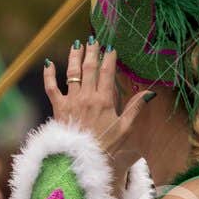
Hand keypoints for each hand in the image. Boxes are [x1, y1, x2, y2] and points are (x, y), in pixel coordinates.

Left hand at [45, 37, 153, 178]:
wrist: (81, 160)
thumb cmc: (105, 145)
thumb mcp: (125, 128)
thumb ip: (135, 108)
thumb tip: (149, 92)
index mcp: (104, 100)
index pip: (107, 73)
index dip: (109, 58)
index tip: (111, 47)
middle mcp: (87, 97)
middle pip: (90, 69)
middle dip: (92, 52)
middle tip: (94, 39)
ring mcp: (71, 101)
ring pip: (72, 74)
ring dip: (74, 57)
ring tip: (77, 44)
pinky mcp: (58, 108)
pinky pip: (51, 89)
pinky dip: (49, 76)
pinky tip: (48, 63)